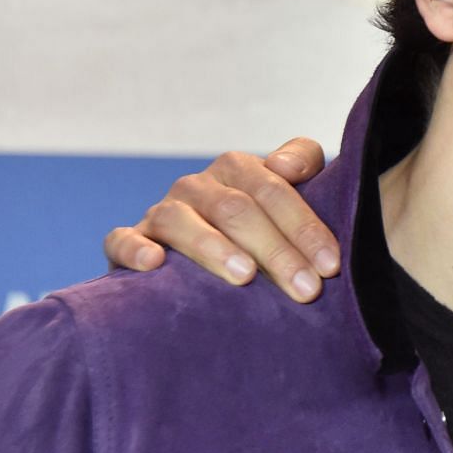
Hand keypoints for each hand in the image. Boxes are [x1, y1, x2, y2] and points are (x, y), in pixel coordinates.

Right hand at [102, 139, 340, 301]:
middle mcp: (198, 186)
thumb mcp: (287, 195)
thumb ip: (303, 164)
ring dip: (214, 248)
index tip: (331, 265)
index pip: (274, 189)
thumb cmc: (260, 227)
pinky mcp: (129, 241)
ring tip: (244, 278)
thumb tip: (287, 167)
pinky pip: (122, 240)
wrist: (204, 256)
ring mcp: (162, 212)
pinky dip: (135, 249)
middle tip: (305, 288)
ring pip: (182, 221)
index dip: (305, 226)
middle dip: (276, 251)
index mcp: (237, 170)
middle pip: (237, 209)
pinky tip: (155, 264)